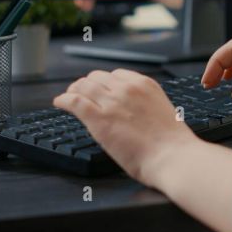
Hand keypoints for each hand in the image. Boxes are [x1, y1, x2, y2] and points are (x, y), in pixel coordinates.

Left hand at [53, 69, 204, 186]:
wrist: (172, 157)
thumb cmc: (171, 144)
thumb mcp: (161, 111)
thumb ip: (145, 105)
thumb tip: (131, 111)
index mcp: (145, 85)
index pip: (116, 75)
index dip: (104, 83)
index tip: (100, 90)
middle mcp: (127, 88)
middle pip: (97, 78)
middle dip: (87, 85)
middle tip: (80, 94)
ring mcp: (112, 102)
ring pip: (83, 86)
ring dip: (73, 90)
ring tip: (68, 97)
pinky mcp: (99, 119)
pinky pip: (74, 101)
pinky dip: (63, 100)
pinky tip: (60, 102)